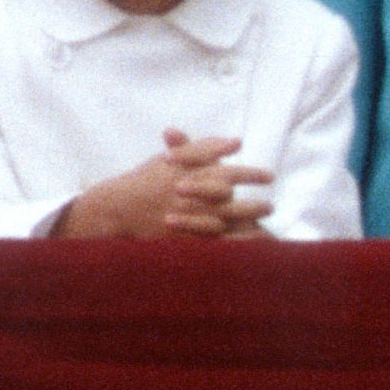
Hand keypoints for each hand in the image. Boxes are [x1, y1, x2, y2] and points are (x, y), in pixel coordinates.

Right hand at [51, 129, 273, 238]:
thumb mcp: (173, 158)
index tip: (270, 176)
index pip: (229, 172)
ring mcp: (185, 218)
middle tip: (272, 206)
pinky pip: (209, 244)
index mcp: (191, 173)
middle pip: (230, 200)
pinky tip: (247, 247)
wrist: (118, 207)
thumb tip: (236, 142)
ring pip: (221, 223)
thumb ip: (204, 148)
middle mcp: (190, 196)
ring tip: (264, 227)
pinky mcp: (179, 237)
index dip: (251, 174)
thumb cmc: (147, 178)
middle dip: (253, 204)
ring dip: (245, 223)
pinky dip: (229, 245)